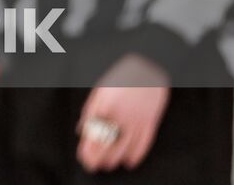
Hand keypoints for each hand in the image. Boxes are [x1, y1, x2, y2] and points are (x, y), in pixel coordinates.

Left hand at [76, 54, 170, 172]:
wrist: (148, 66)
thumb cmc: (121, 77)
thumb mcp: (100, 89)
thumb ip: (90, 110)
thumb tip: (82, 129)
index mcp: (105, 105)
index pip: (94, 133)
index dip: (88, 148)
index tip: (83, 157)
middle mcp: (121, 114)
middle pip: (108, 143)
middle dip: (98, 158)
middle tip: (92, 166)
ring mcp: (138, 118)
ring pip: (125, 146)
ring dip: (115, 158)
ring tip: (107, 165)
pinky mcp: (151, 120)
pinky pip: (144, 141)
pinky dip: (137, 154)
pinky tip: (129, 161)